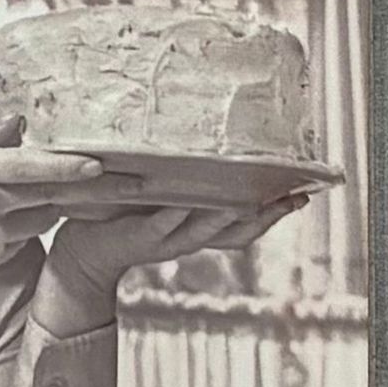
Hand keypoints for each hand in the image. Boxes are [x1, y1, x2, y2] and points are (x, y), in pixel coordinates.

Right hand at [0, 116, 134, 349]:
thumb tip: (18, 122)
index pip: (27, 164)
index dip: (65, 165)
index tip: (98, 164)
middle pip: (48, 193)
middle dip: (94, 189)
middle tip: (134, 185)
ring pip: (38, 216)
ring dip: (46, 206)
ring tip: (33, 196)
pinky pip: (19, 239)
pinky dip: (17, 229)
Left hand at [52, 193, 309, 295]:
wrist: (81, 251)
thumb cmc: (122, 213)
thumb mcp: (161, 192)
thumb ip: (183, 174)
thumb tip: (206, 135)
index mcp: (200, 226)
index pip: (248, 222)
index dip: (278, 211)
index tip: (307, 191)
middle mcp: (190, 236)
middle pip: (239, 231)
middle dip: (268, 215)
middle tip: (294, 197)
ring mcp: (166, 239)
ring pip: (205, 231)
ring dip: (227, 216)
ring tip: (251, 201)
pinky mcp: (138, 237)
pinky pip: (160, 228)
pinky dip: (174, 217)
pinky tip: (186, 203)